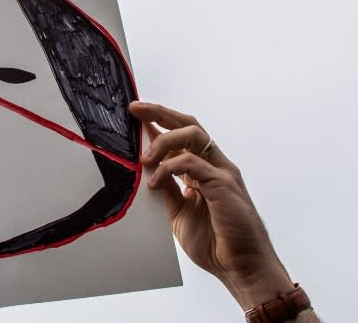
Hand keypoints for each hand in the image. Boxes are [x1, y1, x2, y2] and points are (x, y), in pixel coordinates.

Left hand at [129, 101, 293, 309]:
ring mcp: (221, 172)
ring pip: (193, 135)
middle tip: (136, 110)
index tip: (136, 114)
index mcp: (204, 171)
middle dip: (160, 113)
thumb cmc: (216, 243)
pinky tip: (156, 182)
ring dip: (163, 140)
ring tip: (144, 159)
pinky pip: (192, 163)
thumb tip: (147, 171)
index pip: (181, 136)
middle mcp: (215, 165)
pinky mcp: (223, 184)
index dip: (159, 122)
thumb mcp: (180, 212)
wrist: (241, 267)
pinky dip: (169, 168)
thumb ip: (168, 190)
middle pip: (189, 125)